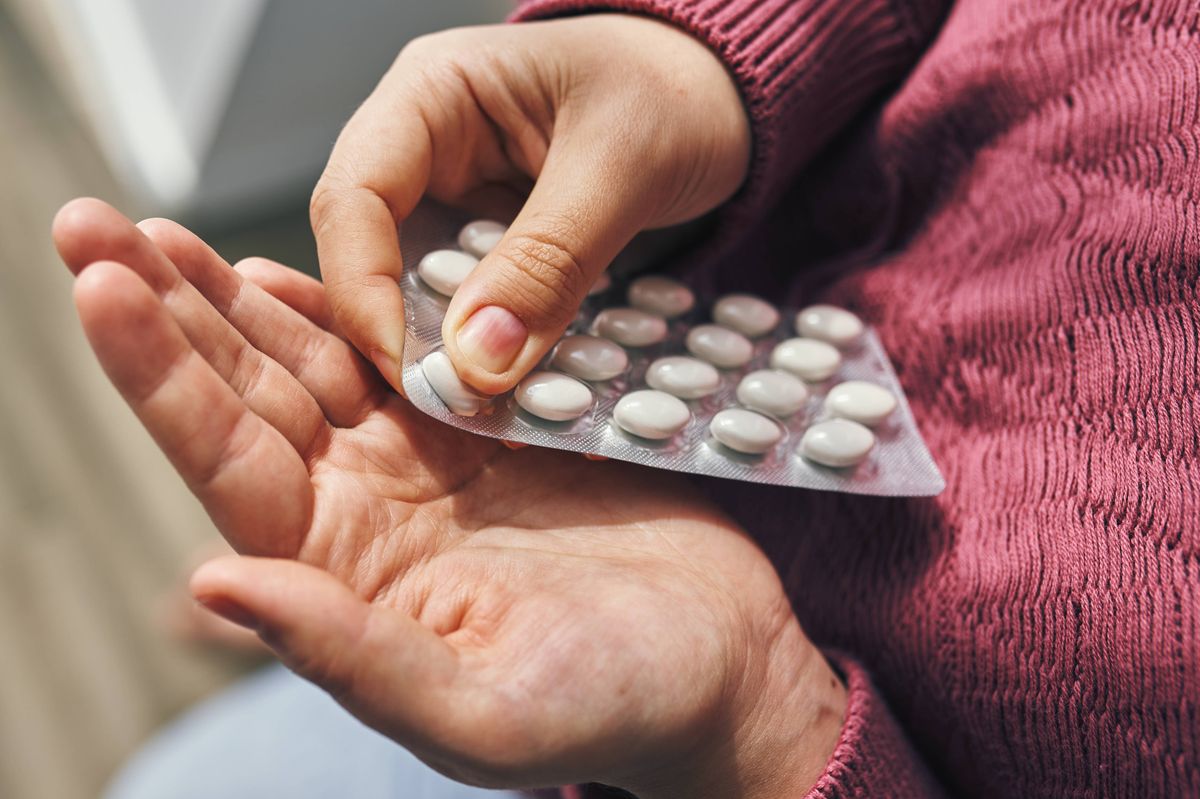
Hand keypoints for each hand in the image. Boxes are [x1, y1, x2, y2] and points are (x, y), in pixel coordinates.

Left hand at [53, 200, 841, 797]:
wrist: (717, 662)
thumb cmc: (613, 706)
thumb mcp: (479, 709)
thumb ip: (351, 654)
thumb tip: (214, 584)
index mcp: (347, 575)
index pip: (228, 463)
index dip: (158, 378)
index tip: (100, 286)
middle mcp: (366, 514)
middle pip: (247, 396)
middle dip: (170, 312)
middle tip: (95, 222)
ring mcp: (424, 465)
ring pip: (311, 363)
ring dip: (236, 298)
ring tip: (163, 232)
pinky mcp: (486, 430)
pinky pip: (397, 354)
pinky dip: (345, 304)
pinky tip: (289, 268)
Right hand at [311, 14, 750, 393]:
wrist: (728, 98)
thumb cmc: (678, 90)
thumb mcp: (621, 166)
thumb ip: (549, 261)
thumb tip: (478, 361)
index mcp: (431, 92)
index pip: (352, 197)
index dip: (364, 290)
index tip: (414, 371)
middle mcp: (425, 147)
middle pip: (371, 253)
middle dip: (406, 334)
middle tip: (453, 406)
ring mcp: (457, 198)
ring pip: (419, 290)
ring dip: (453, 350)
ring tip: (493, 406)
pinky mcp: (493, 243)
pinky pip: (474, 305)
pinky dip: (496, 346)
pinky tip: (526, 383)